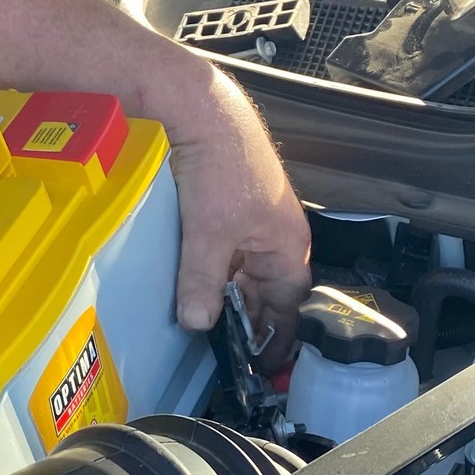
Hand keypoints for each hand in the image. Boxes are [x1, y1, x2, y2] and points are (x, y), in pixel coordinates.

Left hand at [163, 68, 309, 366]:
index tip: (262, 363)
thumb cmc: (224, 167)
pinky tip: (185, 278)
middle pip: (264, 288)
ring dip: (223, 290)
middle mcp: (274, 234)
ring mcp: (249, 218)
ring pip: (241, 267)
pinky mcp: (223, 203)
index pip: (289, 305)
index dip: (277, 335)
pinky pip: (221, 247)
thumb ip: (202, 282)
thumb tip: (198, 323)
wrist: (202, 110)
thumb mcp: (210, 234)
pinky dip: (207, 265)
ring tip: (203, 319)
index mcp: (287, 245)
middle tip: (227, 348)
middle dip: (247, 315)